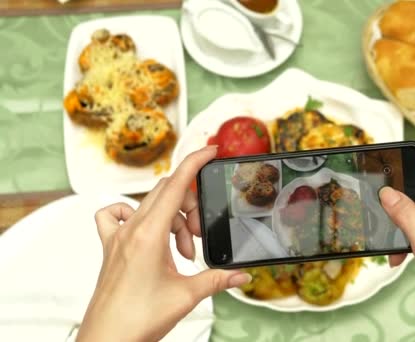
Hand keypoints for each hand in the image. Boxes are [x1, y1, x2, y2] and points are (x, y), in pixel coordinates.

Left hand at [77, 146, 250, 341]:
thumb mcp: (187, 296)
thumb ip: (218, 279)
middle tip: (203, 231)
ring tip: (185, 251)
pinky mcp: (112, 248)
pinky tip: (151, 235)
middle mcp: (131, 229)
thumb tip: (241, 275)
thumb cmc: (136, 320)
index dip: (195, 161)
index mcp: (149, 234)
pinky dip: (136, 216)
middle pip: (167, 193)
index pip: (176, 184)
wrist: (107, 341)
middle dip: (192, 205)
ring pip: (151, 206)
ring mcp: (118, 237)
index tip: (211, 149)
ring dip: (175, 220)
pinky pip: (117, 216)